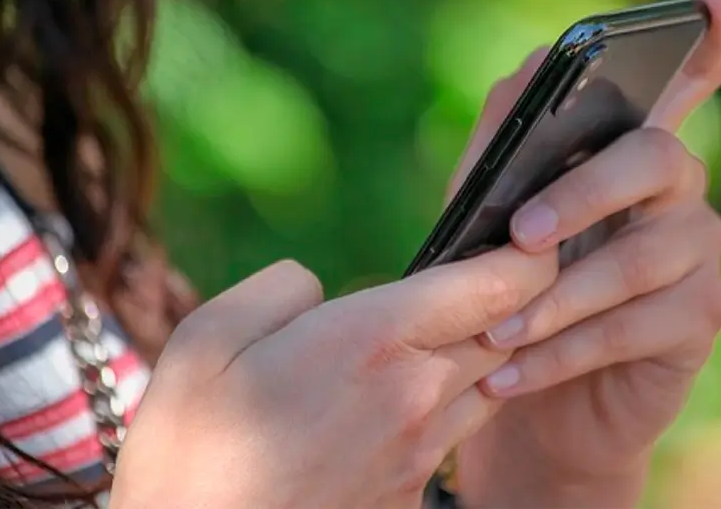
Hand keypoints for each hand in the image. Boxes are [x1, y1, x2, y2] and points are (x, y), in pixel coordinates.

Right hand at [110, 248, 556, 508]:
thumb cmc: (190, 452)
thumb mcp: (207, 339)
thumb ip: (281, 289)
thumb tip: (321, 289)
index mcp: (372, 342)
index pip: (495, 286)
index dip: (531, 256)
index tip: (531, 237)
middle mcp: (415, 397)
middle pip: (505, 333)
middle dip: (508, 301)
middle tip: (482, 275)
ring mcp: (419, 455)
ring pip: (489, 384)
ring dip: (480, 353)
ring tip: (438, 335)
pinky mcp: (411, 495)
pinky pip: (453, 434)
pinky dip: (447, 405)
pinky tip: (397, 400)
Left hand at [449, 0, 720, 507]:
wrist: (530, 402)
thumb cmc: (508, 294)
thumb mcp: (486, 219)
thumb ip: (503, 150)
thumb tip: (524, 74)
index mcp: (626, 153)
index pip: (687, 82)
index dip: (710, 39)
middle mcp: (677, 191)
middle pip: (655, 159)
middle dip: (584, 193)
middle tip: (522, 234)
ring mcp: (697, 254)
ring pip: (638, 259)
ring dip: (555, 297)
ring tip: (494, 333)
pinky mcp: (700, 319)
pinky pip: (632, 328)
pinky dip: (561, 353)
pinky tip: (510, 375)